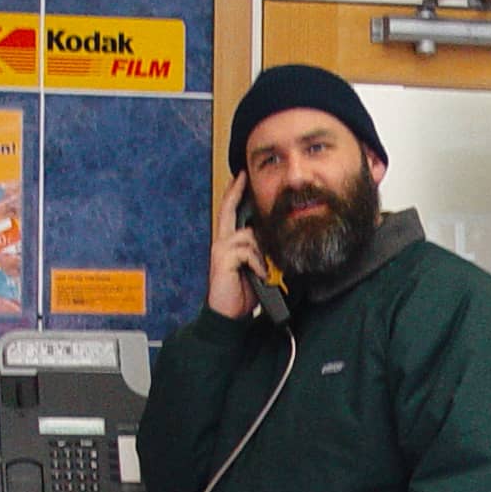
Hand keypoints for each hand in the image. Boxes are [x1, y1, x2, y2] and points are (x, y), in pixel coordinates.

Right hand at [208, 171, 268, 320]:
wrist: (229, 315)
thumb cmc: (242, 293)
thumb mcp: (256, 269)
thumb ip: (259, 254)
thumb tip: (270, 242)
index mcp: (229, 244)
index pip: (230, 213)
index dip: (234, 194)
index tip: (241, 177)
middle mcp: (221, 243)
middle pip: (228, 210)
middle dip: (236, 192)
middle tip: (242, 176)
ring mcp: (220, 250)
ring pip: (247, 235)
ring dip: (260, 253)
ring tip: (262, 271)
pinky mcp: (222, 260)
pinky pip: (246, 251)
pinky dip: (257, 264)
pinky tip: (258, 276)